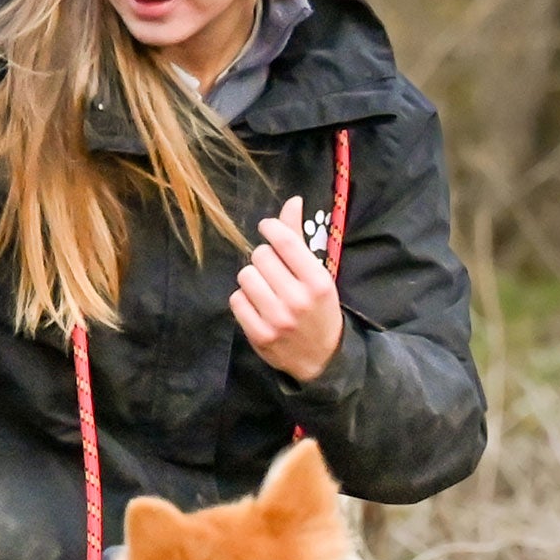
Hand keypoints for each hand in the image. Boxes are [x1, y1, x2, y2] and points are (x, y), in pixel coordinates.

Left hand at [230, 195, 343, 382]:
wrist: (322, 359)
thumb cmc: (319, 309)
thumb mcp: (319, 275)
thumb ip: (300, 239)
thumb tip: (293, 201)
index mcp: (317, 281)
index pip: (285, 241)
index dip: (270, 228)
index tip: (266, 227)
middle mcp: (297, 300)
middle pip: (260, 256)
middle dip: (263, 258)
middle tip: (272, 270)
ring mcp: (277, 319)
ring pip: (245, 276)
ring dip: (252, 279)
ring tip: (265, 289)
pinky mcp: (260, 335)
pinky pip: (237, 300)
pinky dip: (244, 300)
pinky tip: (257, 306)